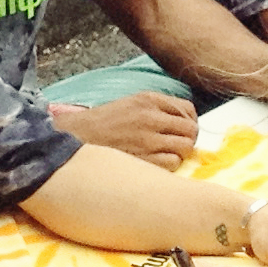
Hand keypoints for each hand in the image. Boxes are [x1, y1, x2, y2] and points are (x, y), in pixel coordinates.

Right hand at [57, 91, 198, 169]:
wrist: (76, 139)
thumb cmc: (102, 124)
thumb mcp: (130, 103)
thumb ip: (157, 108)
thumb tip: (184, 122)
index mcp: (148, 100)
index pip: (188, 110)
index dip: (189, 122)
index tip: (183, 130)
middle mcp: (151, 117)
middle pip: (191, 130)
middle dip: (188, 139)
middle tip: (176, 146)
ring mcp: (148, 140)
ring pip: (185, 147)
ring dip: (179, 153)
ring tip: (165, 155)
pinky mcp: (144, 160)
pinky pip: (173, 163)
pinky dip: (169, 166)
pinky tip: (156, 164)